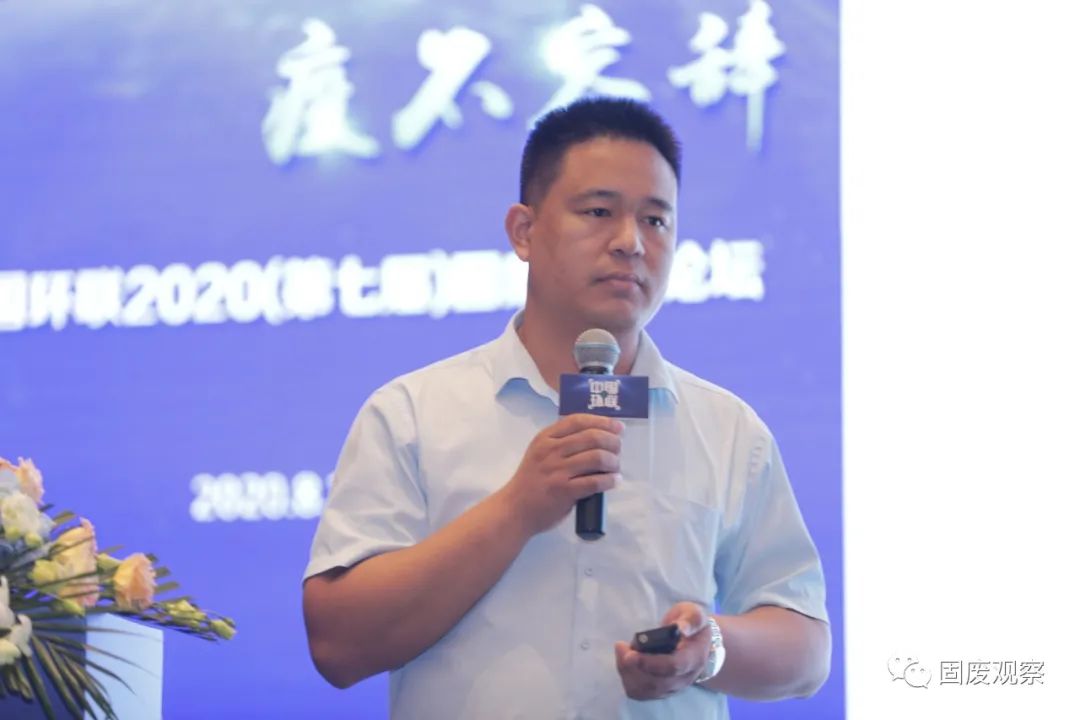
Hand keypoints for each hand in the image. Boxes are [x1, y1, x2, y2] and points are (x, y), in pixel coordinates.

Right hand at [501, 413, 622, 535]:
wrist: (515, 509)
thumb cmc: (531, 481)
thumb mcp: (539, 453)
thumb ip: (561, 443)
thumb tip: (598, 437)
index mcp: (545, 438)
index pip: (578, 420)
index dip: (602, 422)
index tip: (618, 427)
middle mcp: (551, 451)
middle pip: (592, 437)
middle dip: (613, 442)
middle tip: (618, 449)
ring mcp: (557, 471)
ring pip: (597, 457)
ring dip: (614, 461)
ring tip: (616, 467)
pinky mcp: (564, 491)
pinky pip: (595, 482)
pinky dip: (610, 480)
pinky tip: (614, 481)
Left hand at [614, 602, 711, 700]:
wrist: (695, 640)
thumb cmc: (691, 623)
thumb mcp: (694, 613)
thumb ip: (690, 619)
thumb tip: (680, 628)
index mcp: (694, 658)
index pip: (674, 667)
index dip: (651, 663)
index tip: (631, 654)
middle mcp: (685, 677)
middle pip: (656, 683)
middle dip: (633, 667)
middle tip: (620, 647)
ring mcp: (673, 686)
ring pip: (646, 690)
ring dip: (627, 673)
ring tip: (621, 651)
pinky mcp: (661, 689)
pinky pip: (641, 693)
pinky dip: (627, 679)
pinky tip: (623, 662)